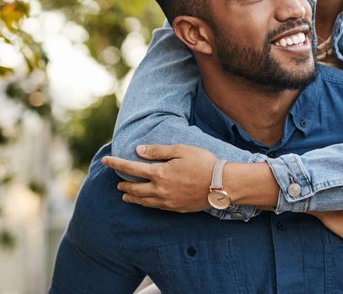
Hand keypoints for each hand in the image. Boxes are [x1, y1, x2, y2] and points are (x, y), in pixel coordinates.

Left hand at [102, 144, 217, 211]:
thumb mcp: (181, 150)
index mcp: (159, 173)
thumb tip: (138, 151)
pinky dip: (145, 204)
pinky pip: (154, 207)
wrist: (220, 184)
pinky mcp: (175, 208)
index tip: (105, 160)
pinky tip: (145, 202)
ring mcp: (167, 201)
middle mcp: (159, 189)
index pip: (131, 168)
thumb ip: (159, 151)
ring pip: (143, 201)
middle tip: (117, 183)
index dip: (117, 163)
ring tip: (125, 195)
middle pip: (134, 188)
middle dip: (124, 184)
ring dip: (132, 197)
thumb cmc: (202, 163)